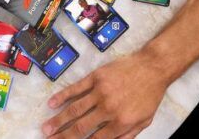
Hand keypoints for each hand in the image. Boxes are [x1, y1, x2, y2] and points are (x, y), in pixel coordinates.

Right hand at [42, 50, 169, 137]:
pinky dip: (62, 96)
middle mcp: (108, 108)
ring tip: (46, 128)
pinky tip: (52, 103)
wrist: (153, 67)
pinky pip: (76, 88)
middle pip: (81, 127)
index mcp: (121, 122)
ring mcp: (100, 92)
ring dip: (58, 120)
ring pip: (75, 109)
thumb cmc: (150, 95)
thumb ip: (127, 135)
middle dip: (63, 136)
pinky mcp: (96, 77)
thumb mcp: (145, 120)